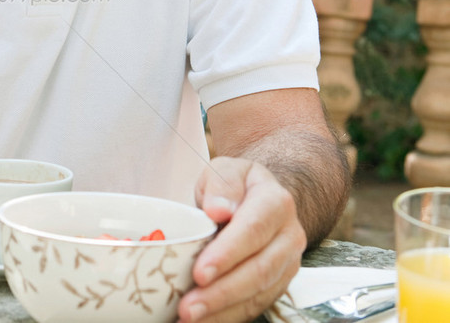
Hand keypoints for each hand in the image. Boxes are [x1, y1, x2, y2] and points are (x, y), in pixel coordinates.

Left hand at [178, 157, 306, 322]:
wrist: (258, 196)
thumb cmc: (235, 185)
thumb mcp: (225, 170)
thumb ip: (222, 185)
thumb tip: (218, 210)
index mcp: (275, 202)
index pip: (253, 229)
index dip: (228, 253)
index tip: (200, 271)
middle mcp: (288, 235)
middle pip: (259, 269)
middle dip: (222, 292)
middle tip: (188, 306)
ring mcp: (287, 262)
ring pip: (260, 293)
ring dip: (224, 310)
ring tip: (190, 317)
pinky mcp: (279, 283)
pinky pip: (257, 305)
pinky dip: (229, 316)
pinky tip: (205, 320)